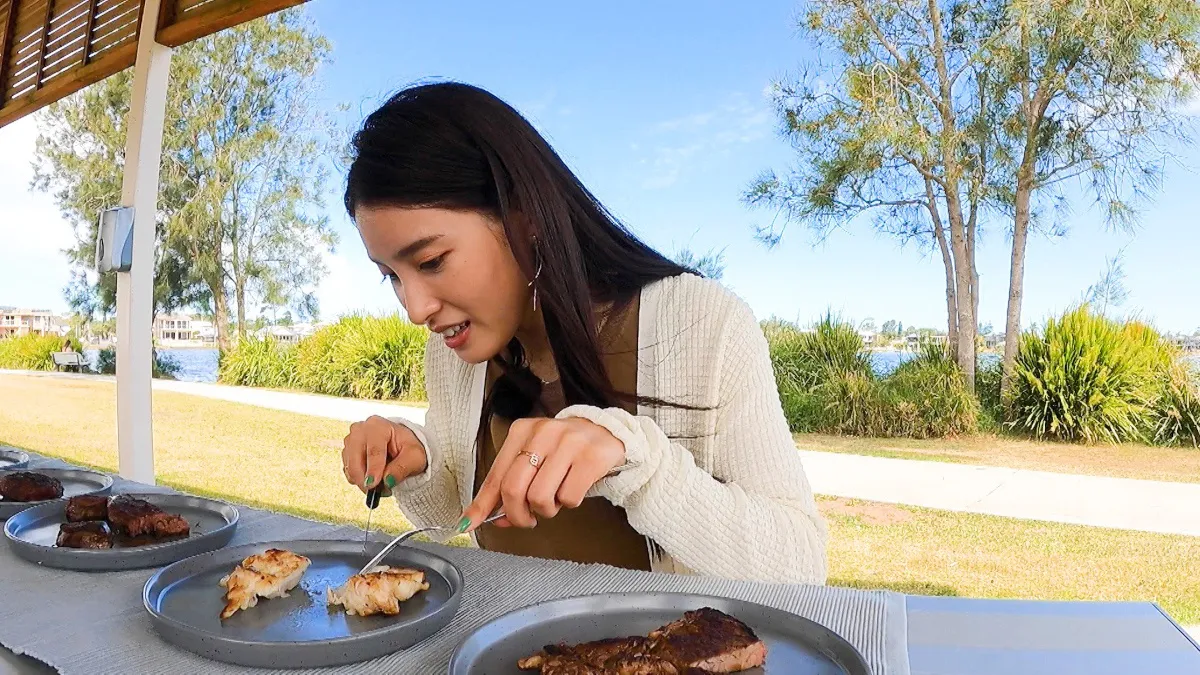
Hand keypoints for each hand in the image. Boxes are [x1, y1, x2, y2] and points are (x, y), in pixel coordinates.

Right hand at [341, 415, 427, 493]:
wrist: (401, 446)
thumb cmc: (409, 448)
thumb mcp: (414, 457)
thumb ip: (402, 468)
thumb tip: (387, 481)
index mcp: (378, 426)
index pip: (373, 450)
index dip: (373, 469)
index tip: (373, 485)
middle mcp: (360, 430)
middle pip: (356, 458)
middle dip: (365, 479)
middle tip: (377, 492)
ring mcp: (351, 441)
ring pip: (350, 467)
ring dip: (363, 481)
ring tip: (381, 485)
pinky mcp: (347, 452)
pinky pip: (348, 471)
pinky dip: (359, 480)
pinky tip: (373, 478)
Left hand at [459, 417, 625, 530]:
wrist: (608, 432)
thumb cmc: (564, 450)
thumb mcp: (534, 458)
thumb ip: (511, 485)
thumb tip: (491, 517)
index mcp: (522, 431)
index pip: (496, 475)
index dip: (482, 505)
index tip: (469, 523)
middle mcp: (544, 433)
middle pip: (514, 488)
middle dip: (517, 514)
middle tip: (526, 519)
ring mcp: (569, 443)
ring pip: (540, 497)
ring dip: (546, 510)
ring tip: (554, 499)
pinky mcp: (591, 457)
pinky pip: (568, 498)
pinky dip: (568, 503)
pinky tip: (572, 491)